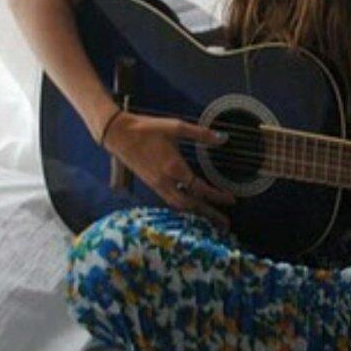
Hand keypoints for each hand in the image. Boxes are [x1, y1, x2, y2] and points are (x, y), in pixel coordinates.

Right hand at [101, 111, 235, 229]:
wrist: (119, 134)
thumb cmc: (148, 128)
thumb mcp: (176, 127)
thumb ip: (200, 134)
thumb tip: (223, 138)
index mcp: (173, 167)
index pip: (199, 188)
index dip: (216, 196)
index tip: (231, 200)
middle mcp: (165, 181)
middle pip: (190, 204)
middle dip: (209, 214)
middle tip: (225, 222)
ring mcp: (156, 184)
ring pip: (179, 205)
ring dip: (196, 213)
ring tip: (211, 218)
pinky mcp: (151, 184)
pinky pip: (170, 201)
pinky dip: (184, 207)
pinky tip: (192, 206)